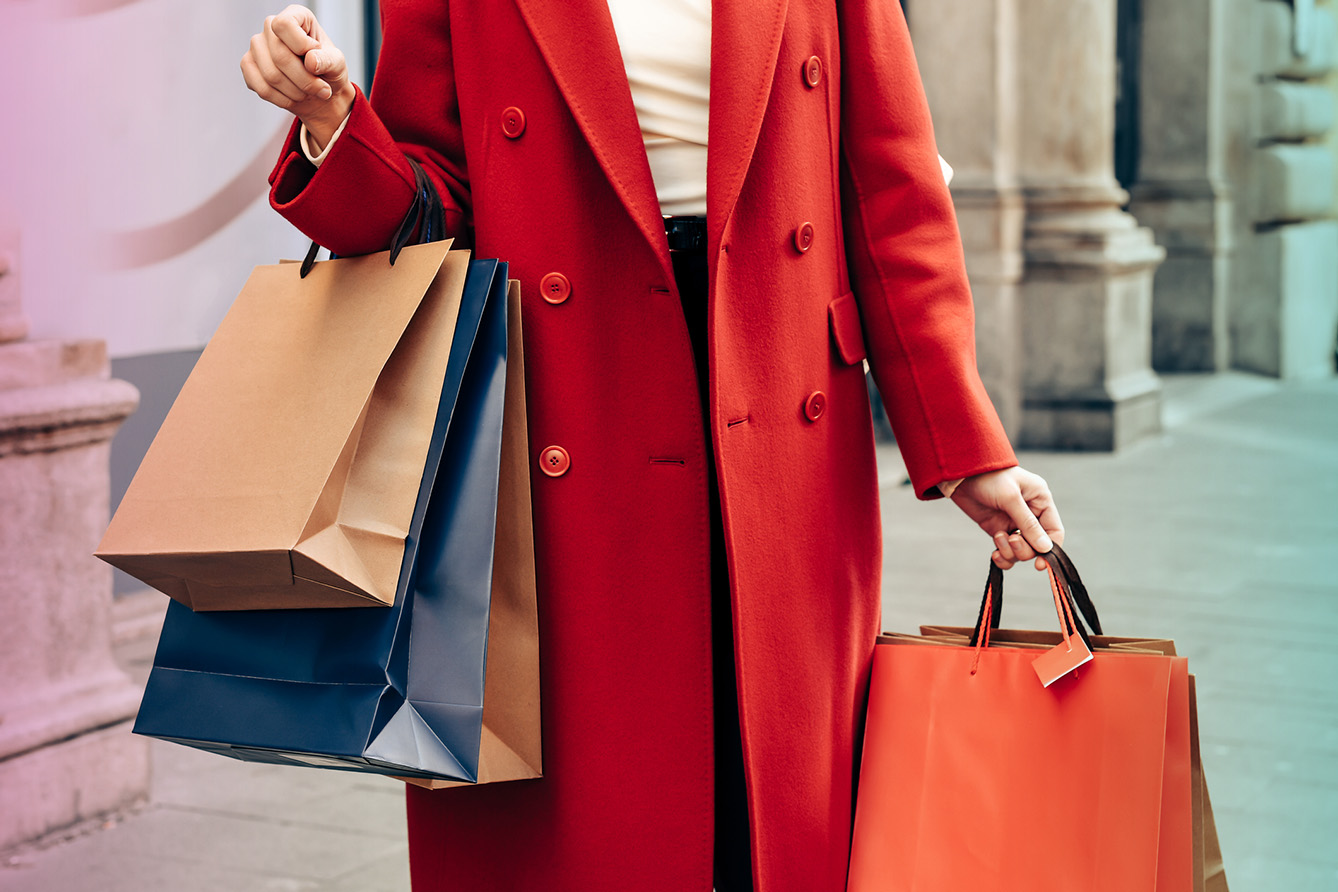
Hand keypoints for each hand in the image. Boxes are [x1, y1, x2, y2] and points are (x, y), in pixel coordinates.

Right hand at [241, 6, 354, 149]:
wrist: (319, 93)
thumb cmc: (328, 72)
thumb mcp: (337, 65)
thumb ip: (328, 61)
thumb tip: (310, 61)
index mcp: (295, 16)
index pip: (284, 25)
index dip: (301, 46)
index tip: (316, 59)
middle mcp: (270, 27)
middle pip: (280, 56)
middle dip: (305, 81)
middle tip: (322, 90)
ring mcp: (256, 46)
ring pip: (271, 76)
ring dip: (296, 93)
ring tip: (308, 93)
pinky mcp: (248, 66)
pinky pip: (262, 88)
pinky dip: (283, 100)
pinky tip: (294, 98)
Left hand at [949, 467, 1063, 570]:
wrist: (960, 474)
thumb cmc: (988, 478)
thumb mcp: (1010, 498)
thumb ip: (1028, 523)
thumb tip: (1045, 548)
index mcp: (1041, 501)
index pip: (1055, 531)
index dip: (1050, 550)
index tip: (1039, 564)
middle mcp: (1031, 514)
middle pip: (1038, 546)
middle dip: (1024, 549)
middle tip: (1010, 539)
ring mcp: (1014, 523)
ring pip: (1021, 551)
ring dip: (1010, 551)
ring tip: (998, 537)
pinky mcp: (999, 530)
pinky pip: (1007, 552)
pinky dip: (1002, 556)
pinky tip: (994, 553)